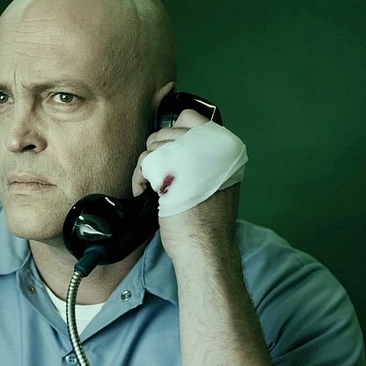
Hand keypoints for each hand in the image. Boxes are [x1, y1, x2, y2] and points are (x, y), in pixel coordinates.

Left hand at [131, 109, 240, 262]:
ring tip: (154, 188)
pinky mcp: (173, 169)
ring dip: (147, 167)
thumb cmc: (206, 220)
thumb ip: (200, 156)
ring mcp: (193, 155)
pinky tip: (148, 193)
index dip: (172, 134)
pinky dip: (140, 178)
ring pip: (153, 145)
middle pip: (167, 131)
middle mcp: (212, 145)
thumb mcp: (215, 179)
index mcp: (226, 146)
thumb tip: (170, 141)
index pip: (190, 117)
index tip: (168, 154)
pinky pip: (144, 162)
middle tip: (159, 176)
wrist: (207, 248)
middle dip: (156, 152)